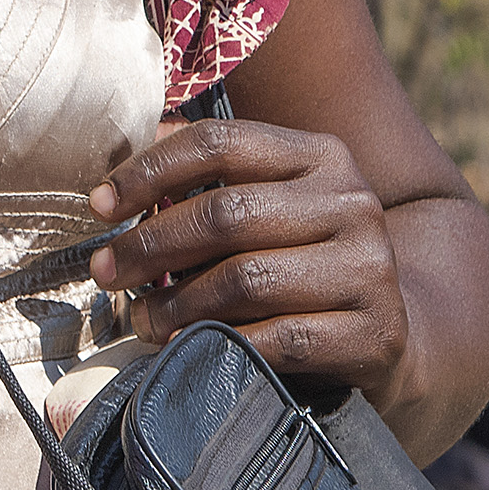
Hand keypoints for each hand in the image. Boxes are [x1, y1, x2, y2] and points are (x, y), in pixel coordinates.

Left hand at [87, 118, 408, 396]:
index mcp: (320, 155)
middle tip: (106, 272)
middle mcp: (352, 202)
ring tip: (141, 317)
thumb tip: (121, 167)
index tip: (98, 206)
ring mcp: (370, 268)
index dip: (148, 171)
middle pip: (227, 214)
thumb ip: (205, 177)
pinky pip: (280, 339)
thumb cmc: (300, 257)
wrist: (390, 325)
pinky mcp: (376, 332)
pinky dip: (223, 344)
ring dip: (177, 304)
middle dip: (150, 245)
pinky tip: (188, 347)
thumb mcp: (266, 202)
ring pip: (247, 279)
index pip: (219, 143)